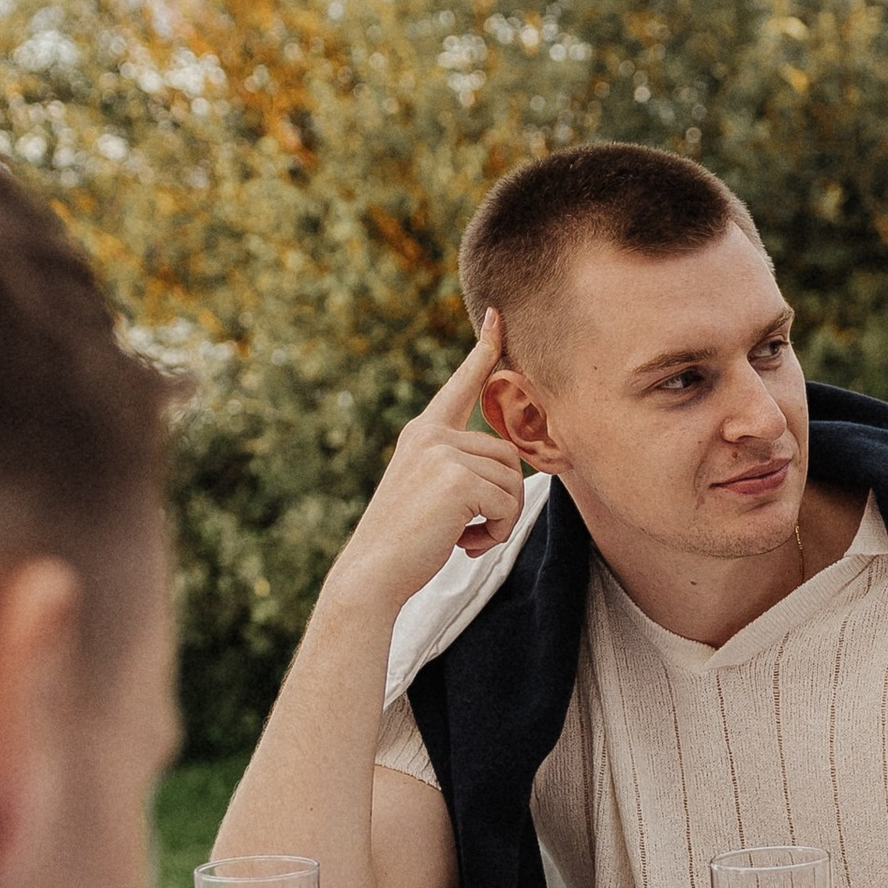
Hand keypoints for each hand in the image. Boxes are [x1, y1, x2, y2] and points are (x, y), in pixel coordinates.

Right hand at [329, 314, 527, 616]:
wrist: (373, 573)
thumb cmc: (405, 542)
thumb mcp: (429, 492)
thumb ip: (460, 470)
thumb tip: (514, 474)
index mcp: (423, 433)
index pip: (461, 385)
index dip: (485, 350)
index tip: (498, 315)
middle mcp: (432, 434)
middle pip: (508, 455)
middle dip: (501, 500)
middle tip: (466, 529)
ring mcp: (443, 452)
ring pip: (513, 482)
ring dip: (500, 520)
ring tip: (463, 536)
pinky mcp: (458, 478)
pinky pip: (509, 504)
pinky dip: (498, 532)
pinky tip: (464, 544)